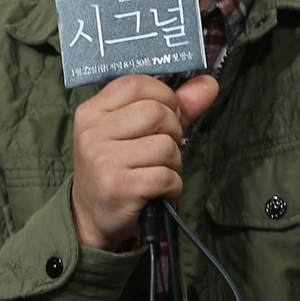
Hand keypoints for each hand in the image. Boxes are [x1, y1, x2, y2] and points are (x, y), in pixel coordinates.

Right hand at [70, 73, 218, 249]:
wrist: (91, 217)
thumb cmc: (117, 167)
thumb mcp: (135, 130)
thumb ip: (173, 105)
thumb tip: (208, 84)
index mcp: (93, 110)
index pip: (137, 83)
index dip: (164, 96)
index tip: (165, 114)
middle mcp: (93, 132)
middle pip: (157, 112)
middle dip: (173, 132)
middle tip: (161, 150)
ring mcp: (103, 159)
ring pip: (165, 145)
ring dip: (174, 162)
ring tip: (157, 171)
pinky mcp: (117, 187)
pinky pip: (166, 176)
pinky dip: (172, 185)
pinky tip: (158, 189)